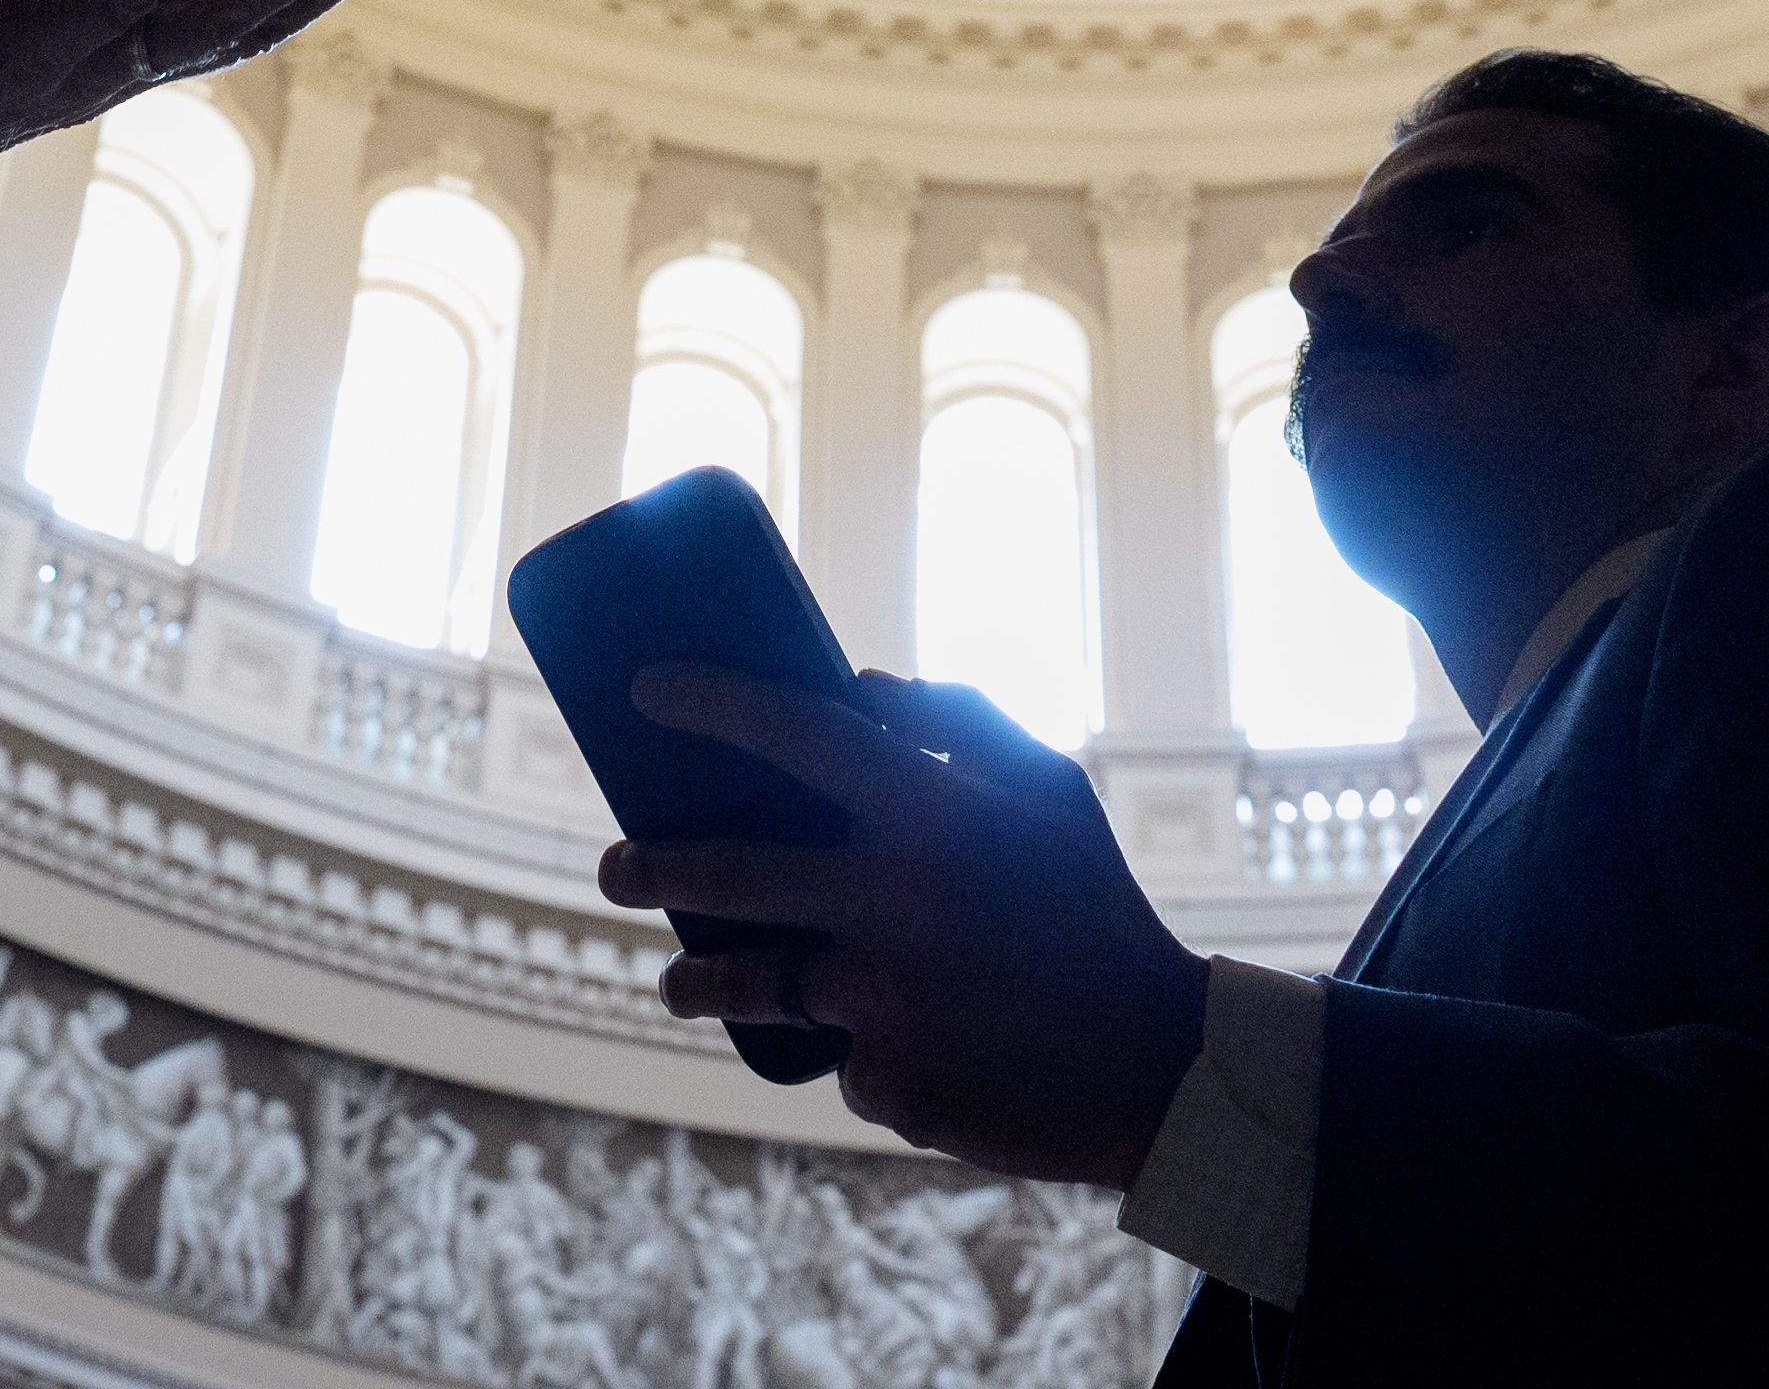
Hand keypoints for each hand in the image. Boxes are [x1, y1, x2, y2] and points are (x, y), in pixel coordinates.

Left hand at [601, 667, 1210, 1184]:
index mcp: (934, 814)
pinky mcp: (885, 1081)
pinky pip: (837, 1053)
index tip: (644, 688)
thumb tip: (858, 687)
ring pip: (749, 980)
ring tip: (674, 980)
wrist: (1156, 1069)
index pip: (796, 731)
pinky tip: (885, 1047)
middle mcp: (892, 900)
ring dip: (695, 978)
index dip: (711, 701)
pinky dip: (849, 1044)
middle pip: (728, 871)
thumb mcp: (1049, 794)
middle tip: (613, 868)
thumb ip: (959, 725)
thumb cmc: (1094, 910)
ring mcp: (882, 1000)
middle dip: (649, 867)